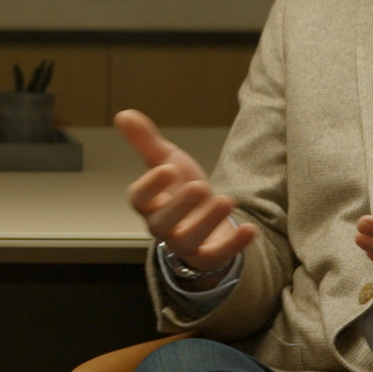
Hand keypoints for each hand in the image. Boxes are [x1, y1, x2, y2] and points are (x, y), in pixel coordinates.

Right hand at [116, 108, 257, 274]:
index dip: (149, 186)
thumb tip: (123, 114)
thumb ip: (146, 141)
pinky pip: (217, 257)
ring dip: (207, 222)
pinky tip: (249, 229)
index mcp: (149, 203)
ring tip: (225, 201)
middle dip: (179, 206)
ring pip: (188, 241)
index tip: (166, 169)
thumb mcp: (166, 161)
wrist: (206, 218)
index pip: (139, 199)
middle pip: (161, 223)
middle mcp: (163, 227)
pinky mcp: (208, 257)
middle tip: (199, 186)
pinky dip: (233, 246)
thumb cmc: (181, 189)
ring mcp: (185, 244)